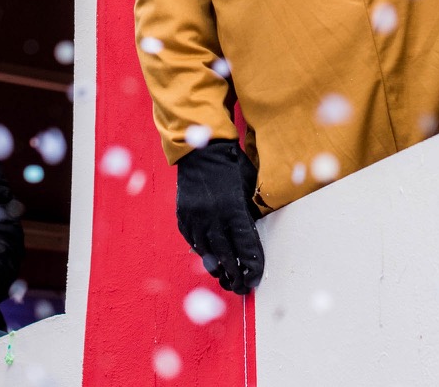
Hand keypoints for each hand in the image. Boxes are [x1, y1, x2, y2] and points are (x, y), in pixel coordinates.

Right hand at [175, 139, 264, 294]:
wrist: (201, 149)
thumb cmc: (232, 166)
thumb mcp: (248, 187)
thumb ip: (249, 213)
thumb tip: (251, 238)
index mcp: (233, 208)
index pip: (245, 245)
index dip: (252, 265)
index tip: (255, 278)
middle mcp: (212, 216)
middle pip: (226, 255)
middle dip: (235, 275)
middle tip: (241, 289)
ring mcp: (195, 217)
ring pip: (207, 252)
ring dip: (217, 268)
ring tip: (226, 279)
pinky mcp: (183, 216)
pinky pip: (193, 241)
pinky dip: (203, 252)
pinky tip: (210, 261)